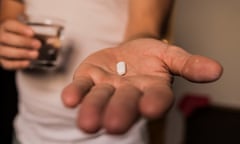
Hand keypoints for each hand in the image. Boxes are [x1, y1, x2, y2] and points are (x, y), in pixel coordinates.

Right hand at [0, 19, 40, 69]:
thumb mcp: (29, 30)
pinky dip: (17, 64)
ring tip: (35, 54)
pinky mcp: (1, 60)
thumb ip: (40, 33)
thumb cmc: (22, 35)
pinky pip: (7, 63)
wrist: (13, 40)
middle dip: (24, 42)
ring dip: (22, 53)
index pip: (10, 25)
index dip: (20, 29)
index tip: (32, 33)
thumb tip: (54, 41)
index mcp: (6, 26)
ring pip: (6, 51)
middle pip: (7, 38)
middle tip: (37, 45)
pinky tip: (27, 63)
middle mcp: (0, 36)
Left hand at [61, 38, 222, 133]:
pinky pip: (82, 88)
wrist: (128, 52)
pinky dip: (76, 93)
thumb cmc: (151, 56)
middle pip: (125, 105)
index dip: (154, 104)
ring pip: (100, 100)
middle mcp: (129, 95)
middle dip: (120, 113)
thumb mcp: (171, 55)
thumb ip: (188, 64)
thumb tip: (215, 70)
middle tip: (114, 125)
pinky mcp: (89, 79)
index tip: (151, 109)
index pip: (157, 99)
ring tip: (88, 123)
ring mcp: (106, 89)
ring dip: (93, 110)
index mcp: (152, 91)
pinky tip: (70, 99)